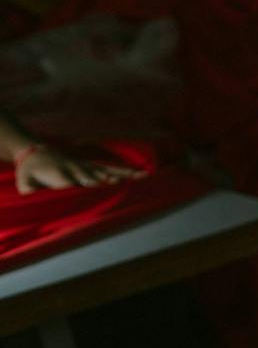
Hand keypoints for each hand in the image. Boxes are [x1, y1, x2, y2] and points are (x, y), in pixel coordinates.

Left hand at [14, 145, 143, 193]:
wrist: (33, 152)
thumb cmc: (29, 173)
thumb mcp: (24, 182)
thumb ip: (29, 190)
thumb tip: (33, 195)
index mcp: (58, 175)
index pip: (69, 180)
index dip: (77, 182)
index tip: (87, 185)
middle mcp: (75, 170)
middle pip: (91, 175)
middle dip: (101, 178)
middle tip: (113, 180)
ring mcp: (85, 168)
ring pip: (105, 171)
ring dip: (121, 174)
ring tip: (140, 176)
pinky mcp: (93, 168)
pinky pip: (112, 170)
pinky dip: (126, 173)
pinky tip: (143, 174)